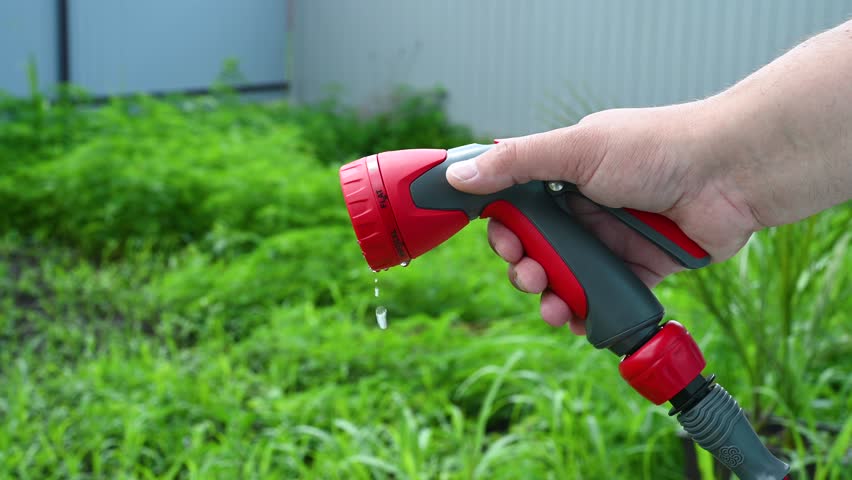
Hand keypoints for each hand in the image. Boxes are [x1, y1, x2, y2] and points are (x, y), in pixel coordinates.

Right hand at [446, 101, 759, 333]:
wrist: (730, 175)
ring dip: (551, 296)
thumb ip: (515, 163)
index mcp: (567, 172)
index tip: (504, 242)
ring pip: (567, 277)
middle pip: (538, 247)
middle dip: (525, 267)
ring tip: (554, 307)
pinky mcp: (639, 268)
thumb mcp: (577, 149)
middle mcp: (586, 207)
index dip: (505, 228)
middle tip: (529, 276)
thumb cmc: (656, 149)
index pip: (517, 205)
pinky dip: (587, 313)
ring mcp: (612, 239)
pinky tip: (578, 320)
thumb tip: (457, 174)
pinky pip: (603, 297)